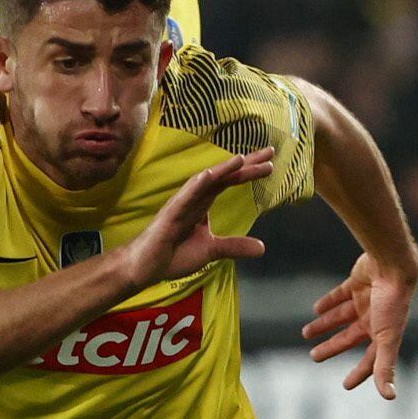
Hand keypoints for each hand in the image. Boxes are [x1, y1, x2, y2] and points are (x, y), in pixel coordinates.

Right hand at [123, 149, 271, 287]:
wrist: (147, 267)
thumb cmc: (174, 254)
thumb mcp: (212, 250)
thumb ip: (235, 246)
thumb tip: (262, 247)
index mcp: (204, 203)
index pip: (230, 182)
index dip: (248, 171)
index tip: (270, 162)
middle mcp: (195, 198)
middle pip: (223, 176)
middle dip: (245, 163)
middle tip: (269, 152)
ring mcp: (182, 204)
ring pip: (206, 182)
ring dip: (223, 170)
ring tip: (242, 159)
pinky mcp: (171, 214)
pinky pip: (185, 196)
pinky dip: (197, 185)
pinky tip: (210, 175)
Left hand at [300, 249, 417, 398]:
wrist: (393, 266)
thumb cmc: (393, 304)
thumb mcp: (387, 338)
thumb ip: (385, 366)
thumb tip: (390, 397)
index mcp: (383, 334)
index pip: (370, 360)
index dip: (359, 373)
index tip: (346, 385)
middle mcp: (374, 319)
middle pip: (349, 338)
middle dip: (332, 347)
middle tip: (314, 356)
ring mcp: (366, 301)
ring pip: (341, 317)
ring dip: (324, 325)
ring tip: (306, 333)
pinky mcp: (358, 283)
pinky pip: (340, 295)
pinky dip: (328, 302)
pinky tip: (316, 309)